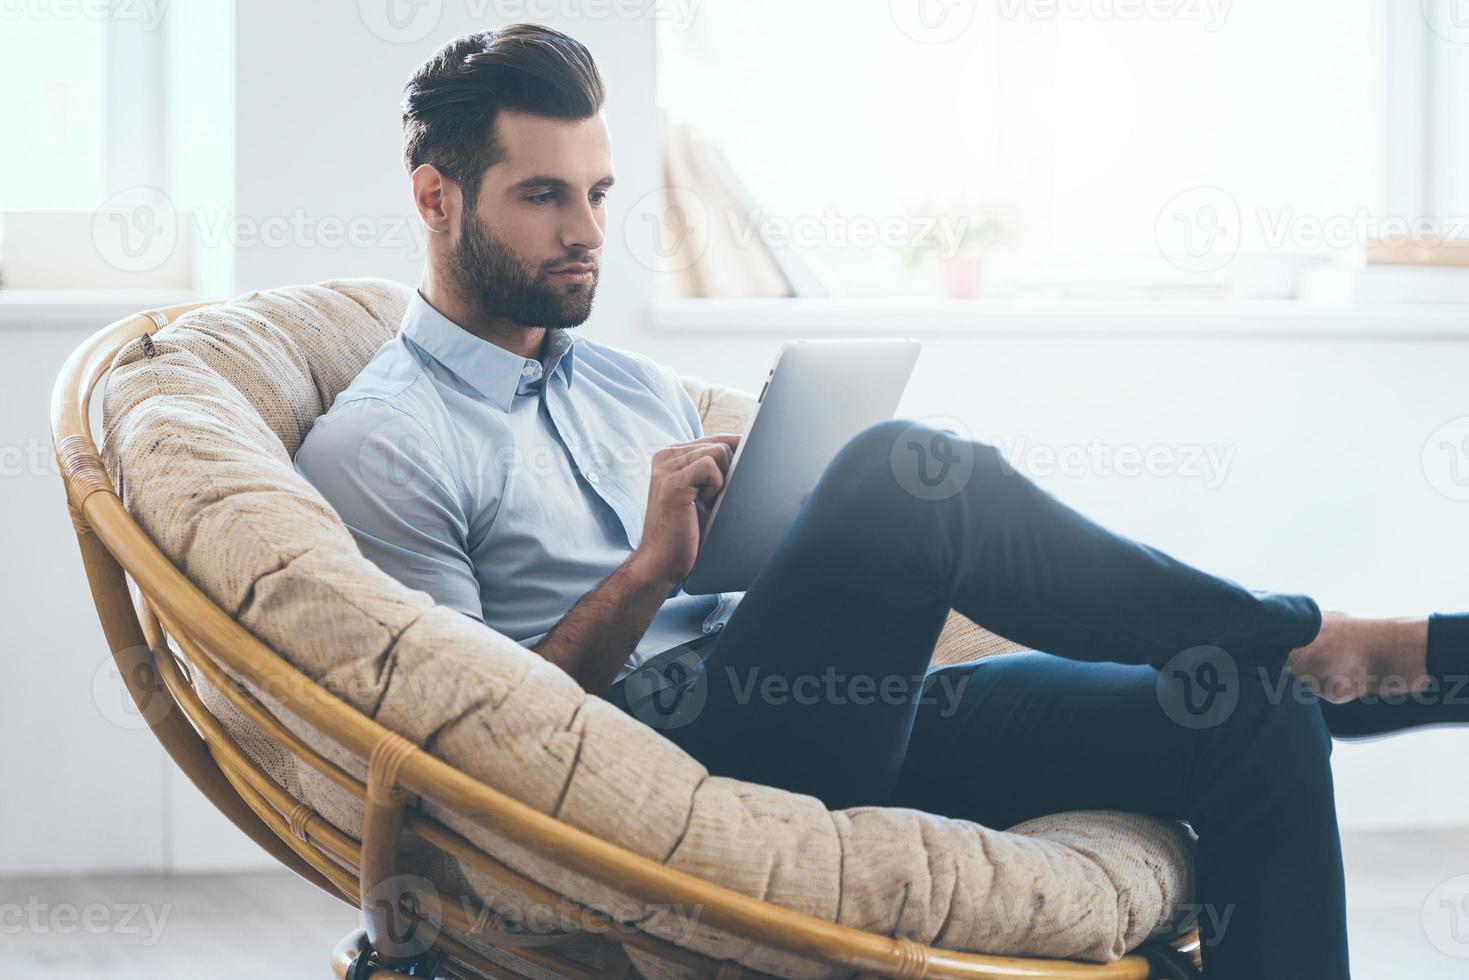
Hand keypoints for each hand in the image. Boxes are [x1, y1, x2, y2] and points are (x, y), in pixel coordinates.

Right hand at [631, 434, 740, 588]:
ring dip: (723, 481)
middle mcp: (667, 456)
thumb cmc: (688, 533)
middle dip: (732, 470)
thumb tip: (752, 449)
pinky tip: (701, 504)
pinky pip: (710, 466)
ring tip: (706, 503)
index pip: (717, 439)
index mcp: (673, 456)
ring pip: (719, 451)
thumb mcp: (705, 494)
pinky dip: (716, 486)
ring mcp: (667, 466)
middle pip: (722, 442)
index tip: (749, 470)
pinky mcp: (672, 481)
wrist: (663, 563)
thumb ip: (718, 470)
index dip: (739, 453)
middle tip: (718, 499)